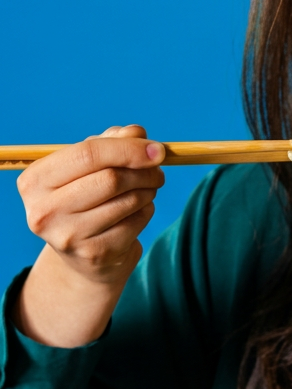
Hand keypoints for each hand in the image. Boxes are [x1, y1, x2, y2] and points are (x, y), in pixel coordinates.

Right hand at [14, 125, 165, 345]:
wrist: (81, 256)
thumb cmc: (85, 197)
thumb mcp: (90, 166)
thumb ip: (112, 142)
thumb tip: (138, 133)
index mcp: (35, 181)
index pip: (88, 153)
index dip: (128, 149)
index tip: (157, 150)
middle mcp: (45, 211)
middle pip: (110, 179)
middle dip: (145, 172)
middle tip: (158, 172)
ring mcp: (69, 236)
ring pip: (128, 201)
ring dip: (148, 191)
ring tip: (147, 189)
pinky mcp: (94, 255)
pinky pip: (136, 222)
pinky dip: (146, 211)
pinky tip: (137, 211)